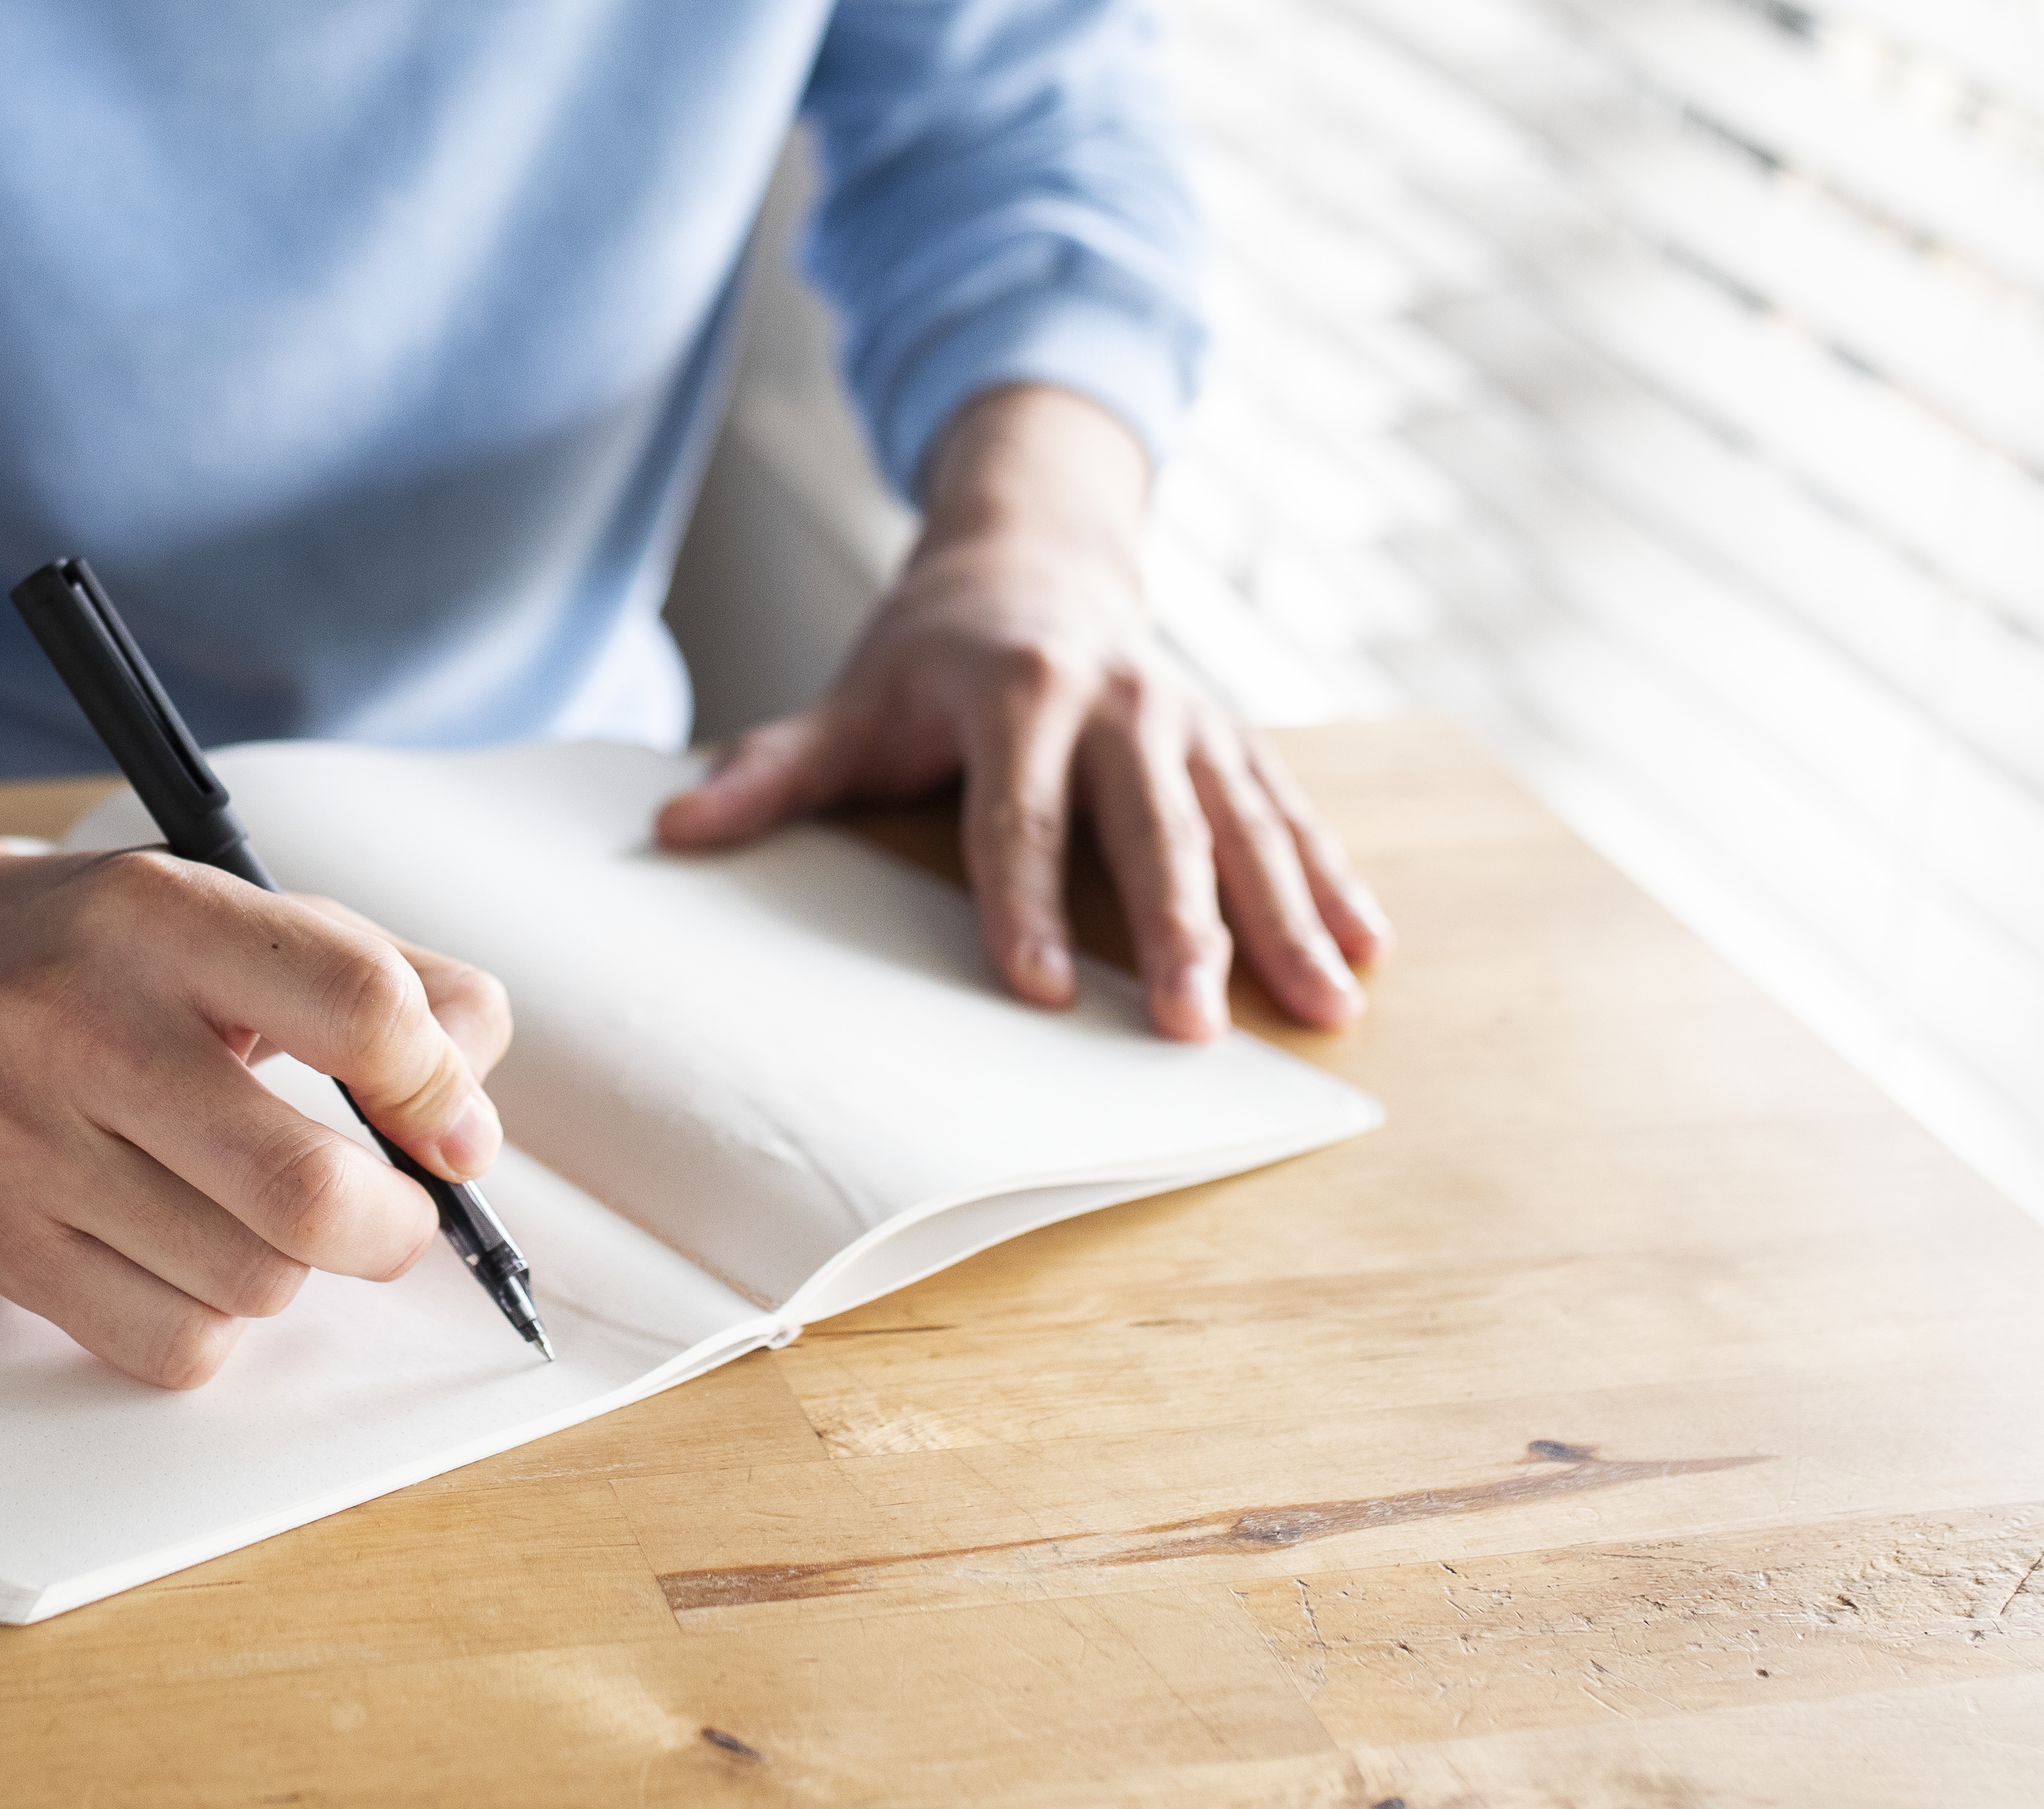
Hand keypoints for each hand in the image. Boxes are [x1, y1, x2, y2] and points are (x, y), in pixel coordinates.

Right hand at [0, 703, 510, 1386]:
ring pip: (257, 1284)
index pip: (364, 1011)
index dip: (438, 1085)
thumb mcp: (252, 917)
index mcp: (165, 919)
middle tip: (393, 1206)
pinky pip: (178, 1347)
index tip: (439, 1115)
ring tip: (265, 1209)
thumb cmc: (107, 953)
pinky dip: (222, 1321)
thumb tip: (468, 1131)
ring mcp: (28, 1147)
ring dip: (300, 1268)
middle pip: (312, 1192)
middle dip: (396, 1222)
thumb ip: (404, 992)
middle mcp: (82, 1027)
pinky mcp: (1, 1248)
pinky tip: (197, 1252)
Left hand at [655, 385, 1388, 1039]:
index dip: (1026, 900)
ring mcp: (1193, 719)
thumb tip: (677, 831)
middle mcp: (1122, 700)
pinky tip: (1366, 952)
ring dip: (1287, 920)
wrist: (1038, 549)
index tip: (1042, 987)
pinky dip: (1333, 882)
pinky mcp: (1238, 740)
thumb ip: (776, 768)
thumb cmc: (934, 646)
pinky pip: (1294, 814)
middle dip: (1182, 927)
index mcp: (1018, 690)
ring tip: (1323, 1005)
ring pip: (1247, 826)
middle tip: (1199, 1023)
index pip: (1020, 811)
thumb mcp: (853, 695)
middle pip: (1153, 826)